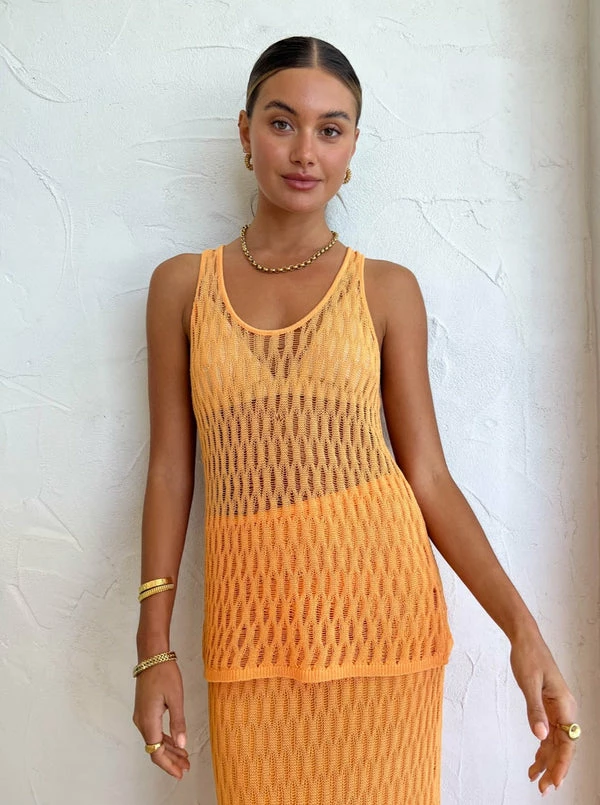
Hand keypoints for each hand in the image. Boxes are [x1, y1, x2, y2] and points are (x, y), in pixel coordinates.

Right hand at [133, 661, 189, 778]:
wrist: (152, 656)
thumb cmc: (165, 673)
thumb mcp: (176, 697)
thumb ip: (178, 722)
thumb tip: (182, 745)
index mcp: (148, 721)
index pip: (156, 752)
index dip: (168, 765)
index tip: (180, 772)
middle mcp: (141, 721)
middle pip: (155, 748)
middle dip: (170, 760)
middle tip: (186, 767)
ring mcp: (141, 716)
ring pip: (154, 740)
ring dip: (169, 750)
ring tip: (184, 757)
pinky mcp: (144, 710)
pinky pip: (154, 731)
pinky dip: (165, 739)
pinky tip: (176, 742)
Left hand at [509, 631, 577, 795]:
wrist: (525, 641)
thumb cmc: (529, 657)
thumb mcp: (529, 683)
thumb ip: (535, 710)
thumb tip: (540, 736)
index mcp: (565, 705)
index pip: (567, 742)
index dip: (561, 764)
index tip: (554, 781)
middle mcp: (565, 709)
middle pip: (563, 746)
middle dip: (554, 768)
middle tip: (543, 789)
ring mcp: (558, 709)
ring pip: (556, 742)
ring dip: (547, 761)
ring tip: (535, 779)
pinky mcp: (548, 706)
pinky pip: (548, 732)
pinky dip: (542, 747)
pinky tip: (535, 761)